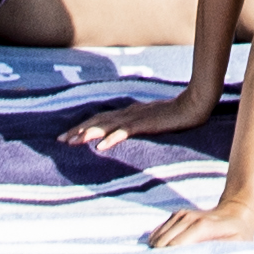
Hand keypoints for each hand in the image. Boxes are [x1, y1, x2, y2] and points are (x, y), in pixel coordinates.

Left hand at [64, 88, 224, 152]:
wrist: (193, 106)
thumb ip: (137, 125)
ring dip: (88, 134)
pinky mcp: (146, 123)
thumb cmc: (174, 115)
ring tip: (73, 142)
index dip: (82, 127)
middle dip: (78, 130)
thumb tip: (122, 133)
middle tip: (60, 141)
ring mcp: (136, 118)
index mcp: (128, 113)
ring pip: (106, 126)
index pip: (100, 119)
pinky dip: (112, 139)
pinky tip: (101, 147)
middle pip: (97, 121)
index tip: (66, 136)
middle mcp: (127, 113)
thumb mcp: (150, 121)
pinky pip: (125, 132)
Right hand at [143, 190, 253, 250]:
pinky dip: (156, 245)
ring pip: (157, 238)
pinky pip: (157, 232)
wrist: (235, 213)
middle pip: (164, 242)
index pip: (178, 243)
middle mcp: (189, 217)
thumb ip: (222, 253)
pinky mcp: (175, 216)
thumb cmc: (238, 235)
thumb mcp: (238, 245)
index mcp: (204, 225)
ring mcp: (181, 215)